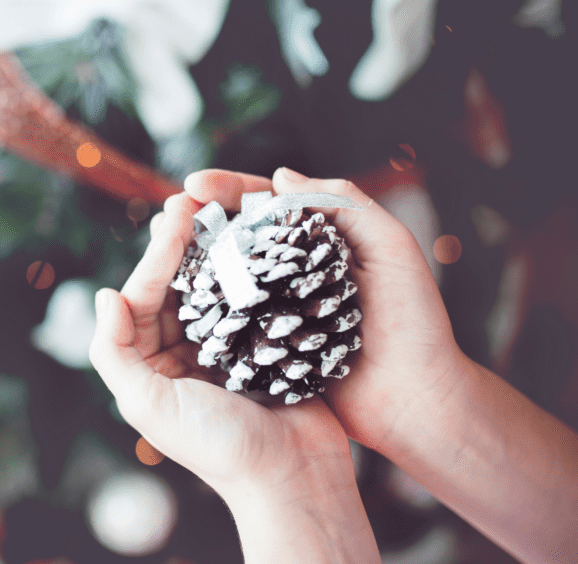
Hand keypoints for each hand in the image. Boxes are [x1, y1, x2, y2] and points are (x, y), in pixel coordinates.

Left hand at [88, 192, 356, 501]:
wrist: (293, 476)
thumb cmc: (218, 447)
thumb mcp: (148, 405)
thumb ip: (115, 353)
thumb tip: (105, 295)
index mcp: (151, 367)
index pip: (144, 298)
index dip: (156, 256)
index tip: (175, 215)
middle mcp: (182, 353)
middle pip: (175, 285)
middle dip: (180, 242)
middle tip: (189, 198)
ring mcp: (223, 347)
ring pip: (210, 286)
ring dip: (213, 248)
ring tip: (218, 207)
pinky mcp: (262, 345)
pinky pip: (249, 298)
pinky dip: (248, 269)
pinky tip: (255, 239)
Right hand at [182, 168, 465, 456]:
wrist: (417, 401)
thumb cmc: (416, 324)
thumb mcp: (392, 248)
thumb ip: (346, 204)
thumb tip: (281, 176)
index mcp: (322, 241)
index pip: (267, 203)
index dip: (228, 190)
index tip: (192, 185)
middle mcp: (295, 271)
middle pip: (238, 235)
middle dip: (199, 220)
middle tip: (166, 215)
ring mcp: (279, 309)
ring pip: (228, 276)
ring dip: (193, 261)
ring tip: (160, 251)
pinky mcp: (270, 347)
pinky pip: (230, 321)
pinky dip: (204, 308)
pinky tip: (178, 300)